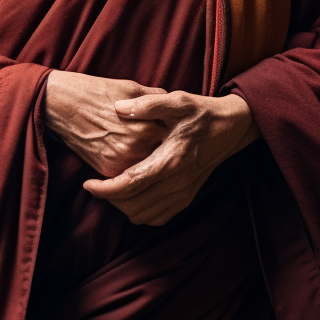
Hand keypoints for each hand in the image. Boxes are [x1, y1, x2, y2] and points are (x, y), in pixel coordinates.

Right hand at [44, 70, 167, 178]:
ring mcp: (119, 163)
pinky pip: (128, 173)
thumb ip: (154, 98)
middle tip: (167, 140)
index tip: (174, 126)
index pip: (173, 136)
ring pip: (146, 166)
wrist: (60, 104)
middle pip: (162, 154)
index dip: (173, 130)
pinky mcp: (106, 171)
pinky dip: (132, 165)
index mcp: (145, 128)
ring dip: (149, 159)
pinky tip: (129, 152)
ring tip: (145, 145)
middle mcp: (134, 149)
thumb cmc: (95, 91)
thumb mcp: (130, 87)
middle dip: (164, 147)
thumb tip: (170, 103)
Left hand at [82, 91, 259, 226]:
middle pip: (133, 206)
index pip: (131, 185)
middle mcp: (178, 183)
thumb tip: (119, 108)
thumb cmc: (201, 112)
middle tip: (97, 183)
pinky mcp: (187, 199)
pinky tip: (133, 196)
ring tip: (112, 188)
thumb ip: (148, 104)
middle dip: (110, 198)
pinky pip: (157, 218)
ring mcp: (184, 194)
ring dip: (123, 206)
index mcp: (172, 160)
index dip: (105, 189)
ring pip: (144, 216)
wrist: (231, 128)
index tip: (88, 184)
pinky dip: (140, 212)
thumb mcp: (177, 100)